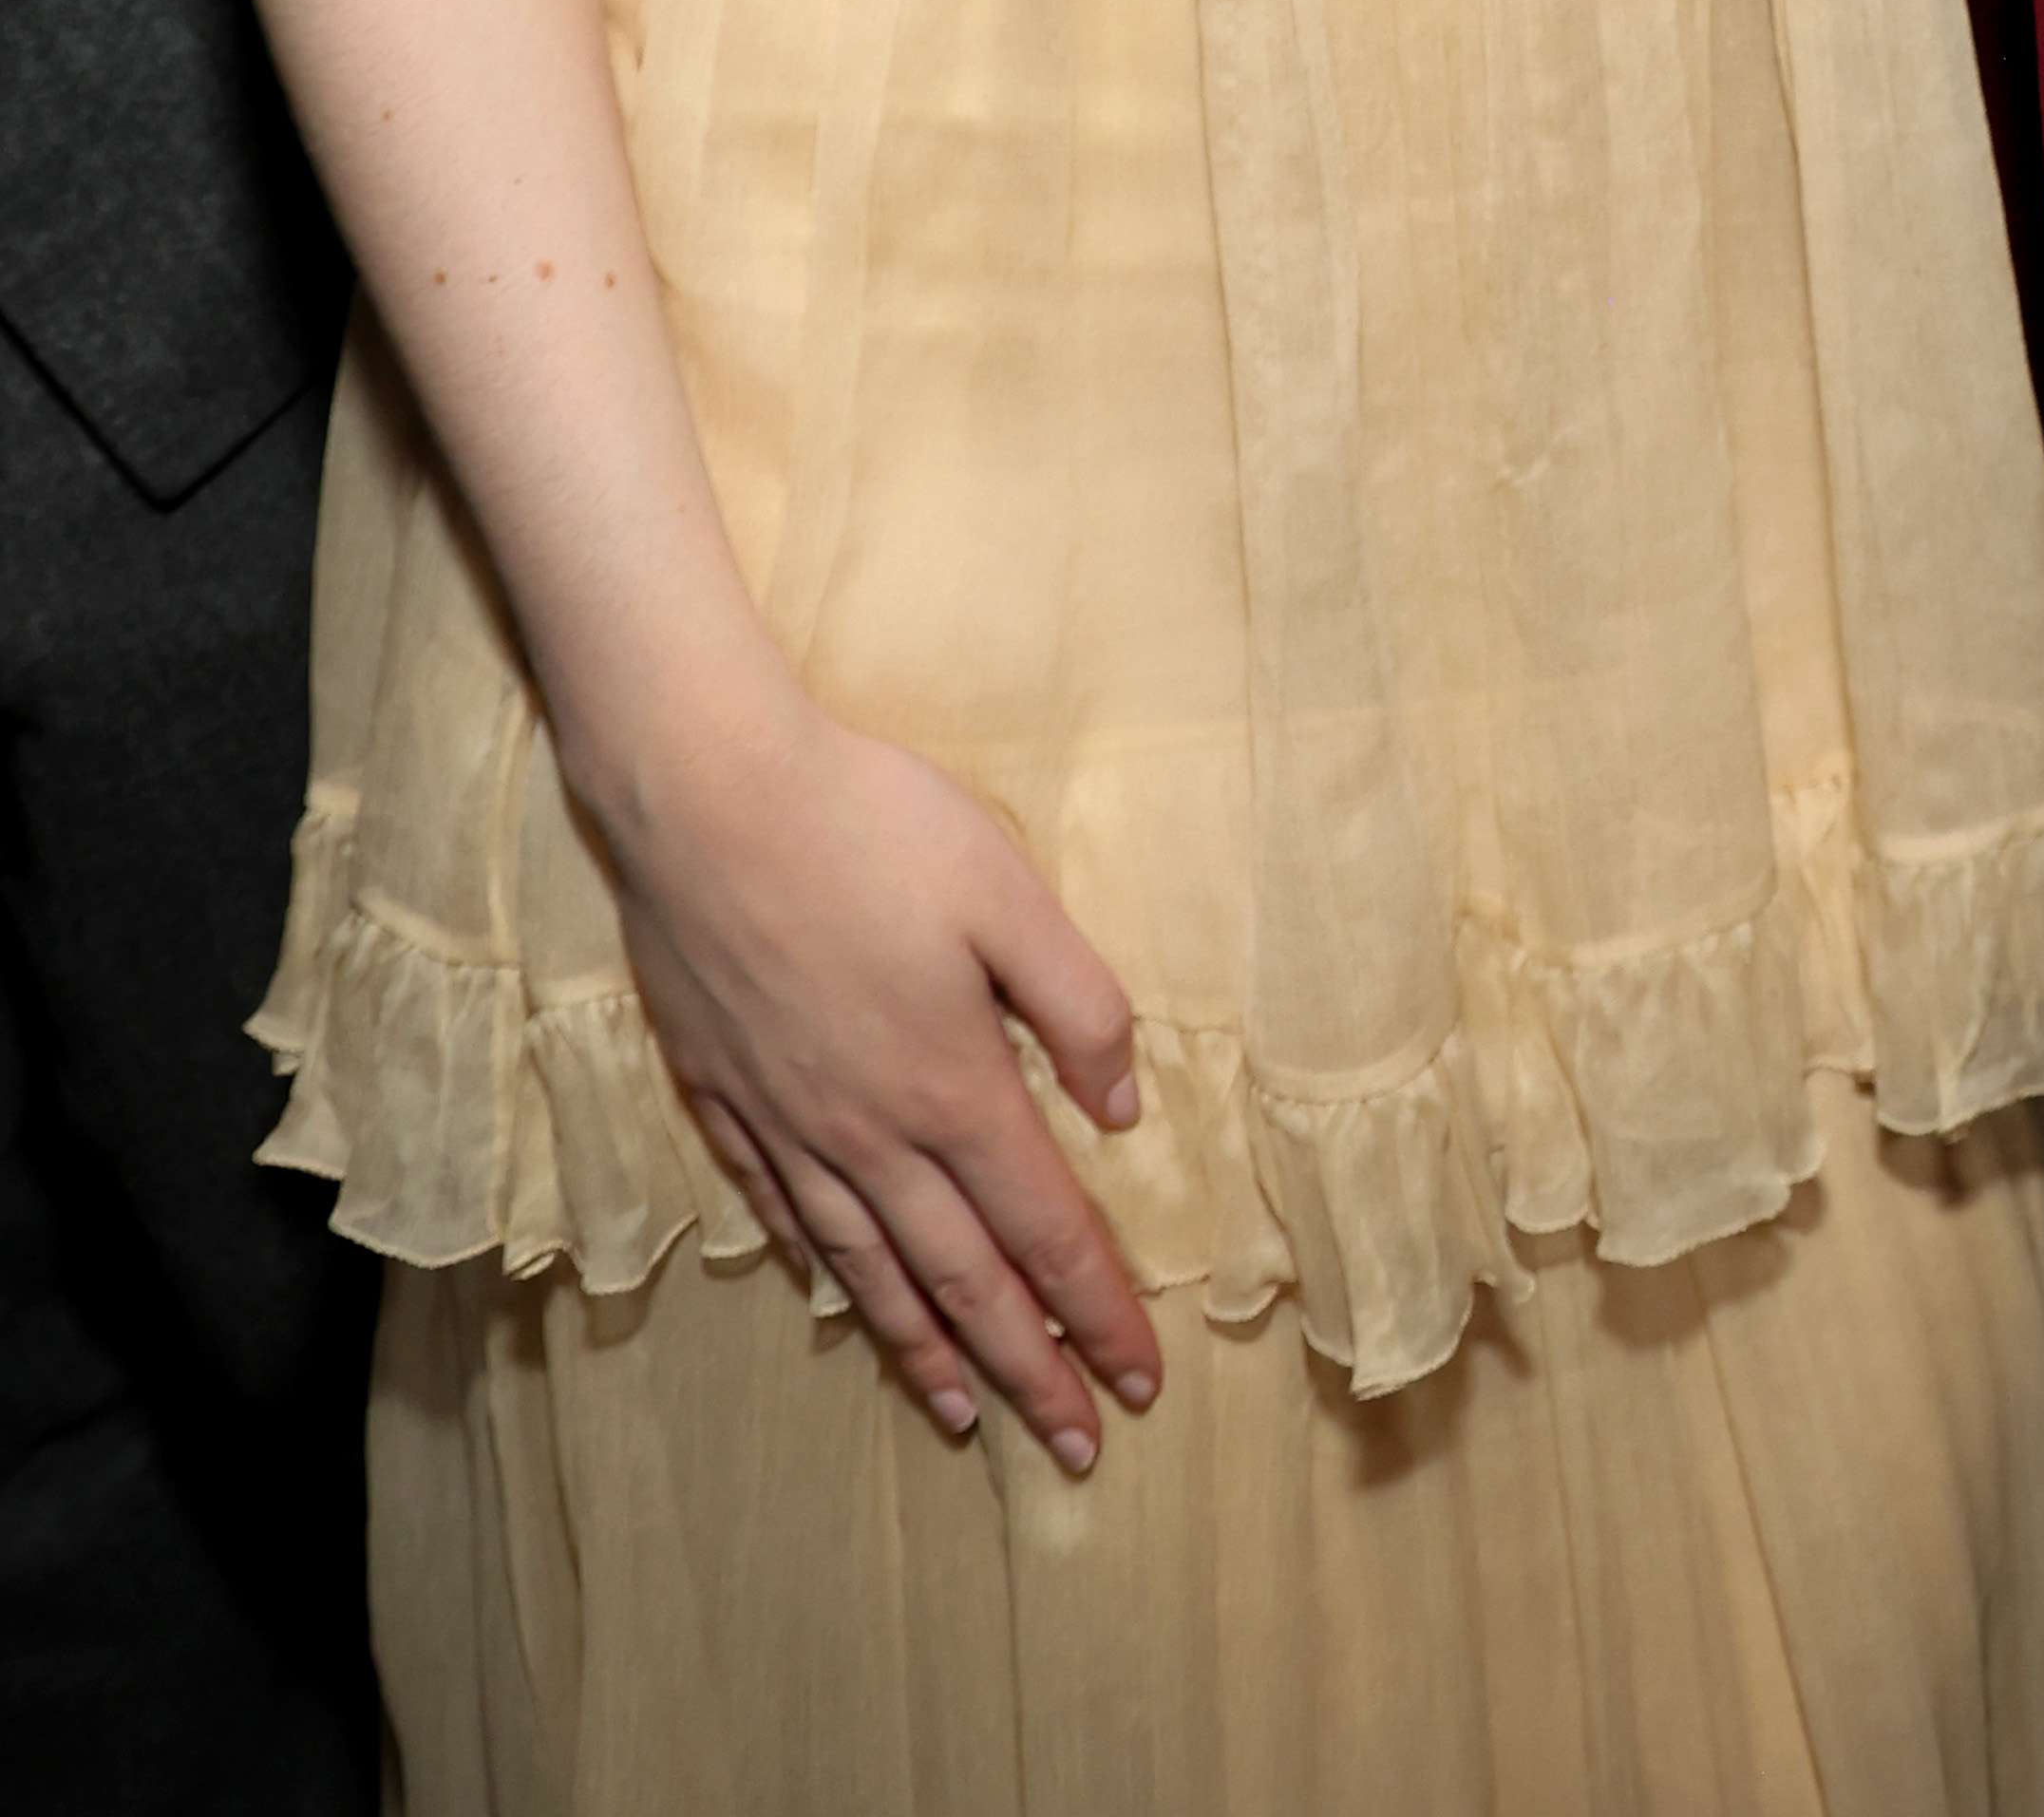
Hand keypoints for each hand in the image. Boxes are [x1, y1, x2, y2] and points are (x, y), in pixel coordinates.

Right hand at [591, 667, 1159, 1465]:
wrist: (705, 794)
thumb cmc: (871, 824)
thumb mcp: (1008, 891)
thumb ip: (1076, 1005)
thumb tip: (1121, 1109)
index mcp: (954, 1087)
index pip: (1044, 1230)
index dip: (1099, 1312)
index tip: (1141, 1380)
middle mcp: (871, 1133)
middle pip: (964, 1279)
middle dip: (1029, 1368)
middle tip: (1075, 1445)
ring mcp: (790, 1123)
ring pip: (871, 1269)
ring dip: (927, 1351)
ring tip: (966, 1416)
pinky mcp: (726, 1096)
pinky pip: (786, 1216)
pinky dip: (829, 1275)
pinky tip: (845, 1301)